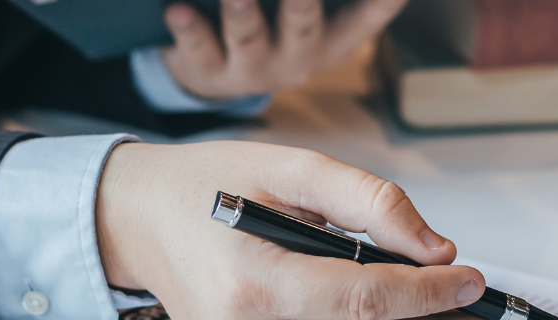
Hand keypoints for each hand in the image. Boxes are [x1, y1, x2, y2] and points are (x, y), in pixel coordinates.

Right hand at [96, 141, 499, 319]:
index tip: (472, 280)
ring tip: (446, 317)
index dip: (430, 294)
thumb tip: (435, 248)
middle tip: (482, 315)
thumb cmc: (212, 187)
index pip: (366, 298)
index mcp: (252, 281)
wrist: (140, 220)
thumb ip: (369, 202)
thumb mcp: (293, 168)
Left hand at [160, 0, 406, 98]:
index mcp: (331, 42)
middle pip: (305, 29)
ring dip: (243, 14)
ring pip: (249, 40)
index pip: (367, 17)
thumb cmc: (269, 32)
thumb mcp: (305, 20)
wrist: (213, 75)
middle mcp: (296, 60)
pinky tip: (177, 9)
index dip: (381, 2)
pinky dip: (187, 29)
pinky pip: (198, 49)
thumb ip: (336, 5)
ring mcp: (252, 70)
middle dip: (302, 5)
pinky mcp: (208, 72)